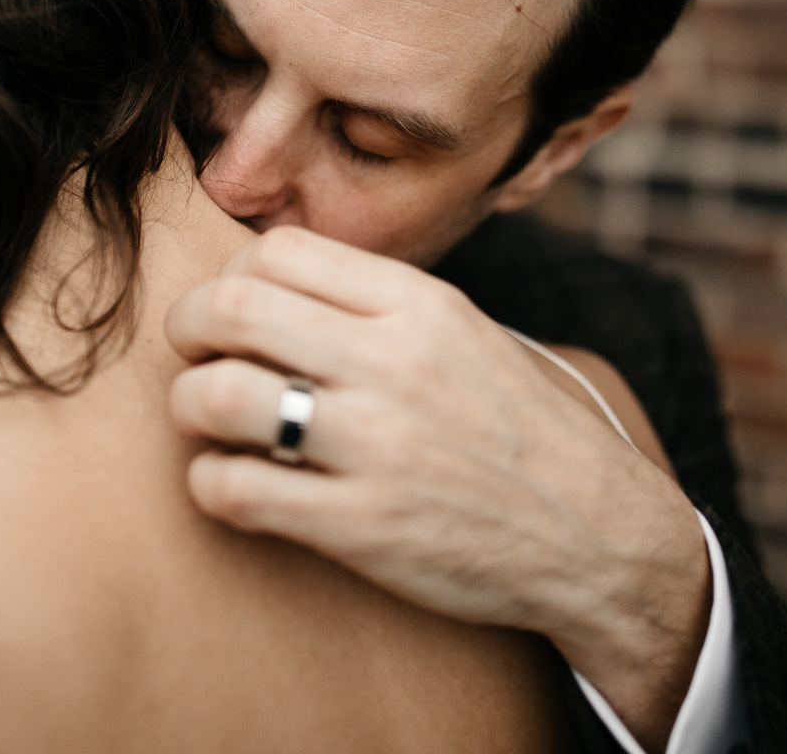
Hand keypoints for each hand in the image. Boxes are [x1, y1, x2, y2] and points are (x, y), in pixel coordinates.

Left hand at [165, 225, 711, 750]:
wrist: (598, 536)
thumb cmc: (520, 431)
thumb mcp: (467, 335)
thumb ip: (379, 304)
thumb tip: (269, 280)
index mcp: (421, 305)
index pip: (278, 252)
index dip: (231, 276)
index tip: (235, 312)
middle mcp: (393, 363)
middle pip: (230, 308)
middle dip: (188, 329)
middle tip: (196, 357)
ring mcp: (375, 446)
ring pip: (215, 397)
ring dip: (190, 408)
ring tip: (211, 424)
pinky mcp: (359, 527)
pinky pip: (234, 490)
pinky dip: (211, 484)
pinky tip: (236, 485)